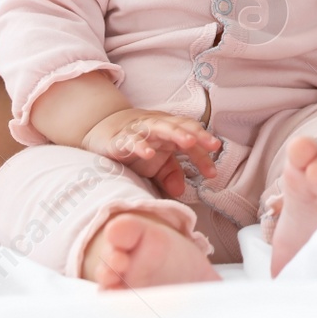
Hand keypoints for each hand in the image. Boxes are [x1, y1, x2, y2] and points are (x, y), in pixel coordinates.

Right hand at [81, 107, 220, 199]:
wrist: (103, 131)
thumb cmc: (137, 147)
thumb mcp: (156, 163)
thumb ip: (170, 174)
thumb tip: (180, 191)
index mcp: (170, 132)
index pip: (191, 137)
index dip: (203, 154)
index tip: (213, 173)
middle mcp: (158, 127)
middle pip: (180, 126)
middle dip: (197, 135)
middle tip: (211, 144)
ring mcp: (139, 130)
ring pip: (160, 127)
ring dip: (176, 133)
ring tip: (188, 142)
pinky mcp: (120, 138)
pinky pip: (131, 140)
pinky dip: (140, 145)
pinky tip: (149, 153)